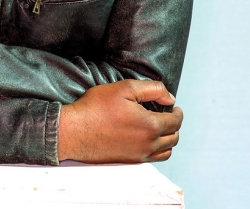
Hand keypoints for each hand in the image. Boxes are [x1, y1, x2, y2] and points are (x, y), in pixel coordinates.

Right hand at [58, 79, 183, 162]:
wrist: (72, 131)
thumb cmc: (95, 108)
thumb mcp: (125, 88)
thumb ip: (153, 90)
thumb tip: (170, 98)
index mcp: (150, 126)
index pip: (176, 122)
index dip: (178, 112)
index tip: (173, 106)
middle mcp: (147, 145)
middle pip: (174, 138)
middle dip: (175, 125)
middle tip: (167, 115)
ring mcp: (137, 156)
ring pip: (165, 152)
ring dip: (168, 140)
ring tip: (159, 127)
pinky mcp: (128, 161)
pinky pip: (151, 159)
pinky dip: (156, 150)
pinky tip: (146, 138)